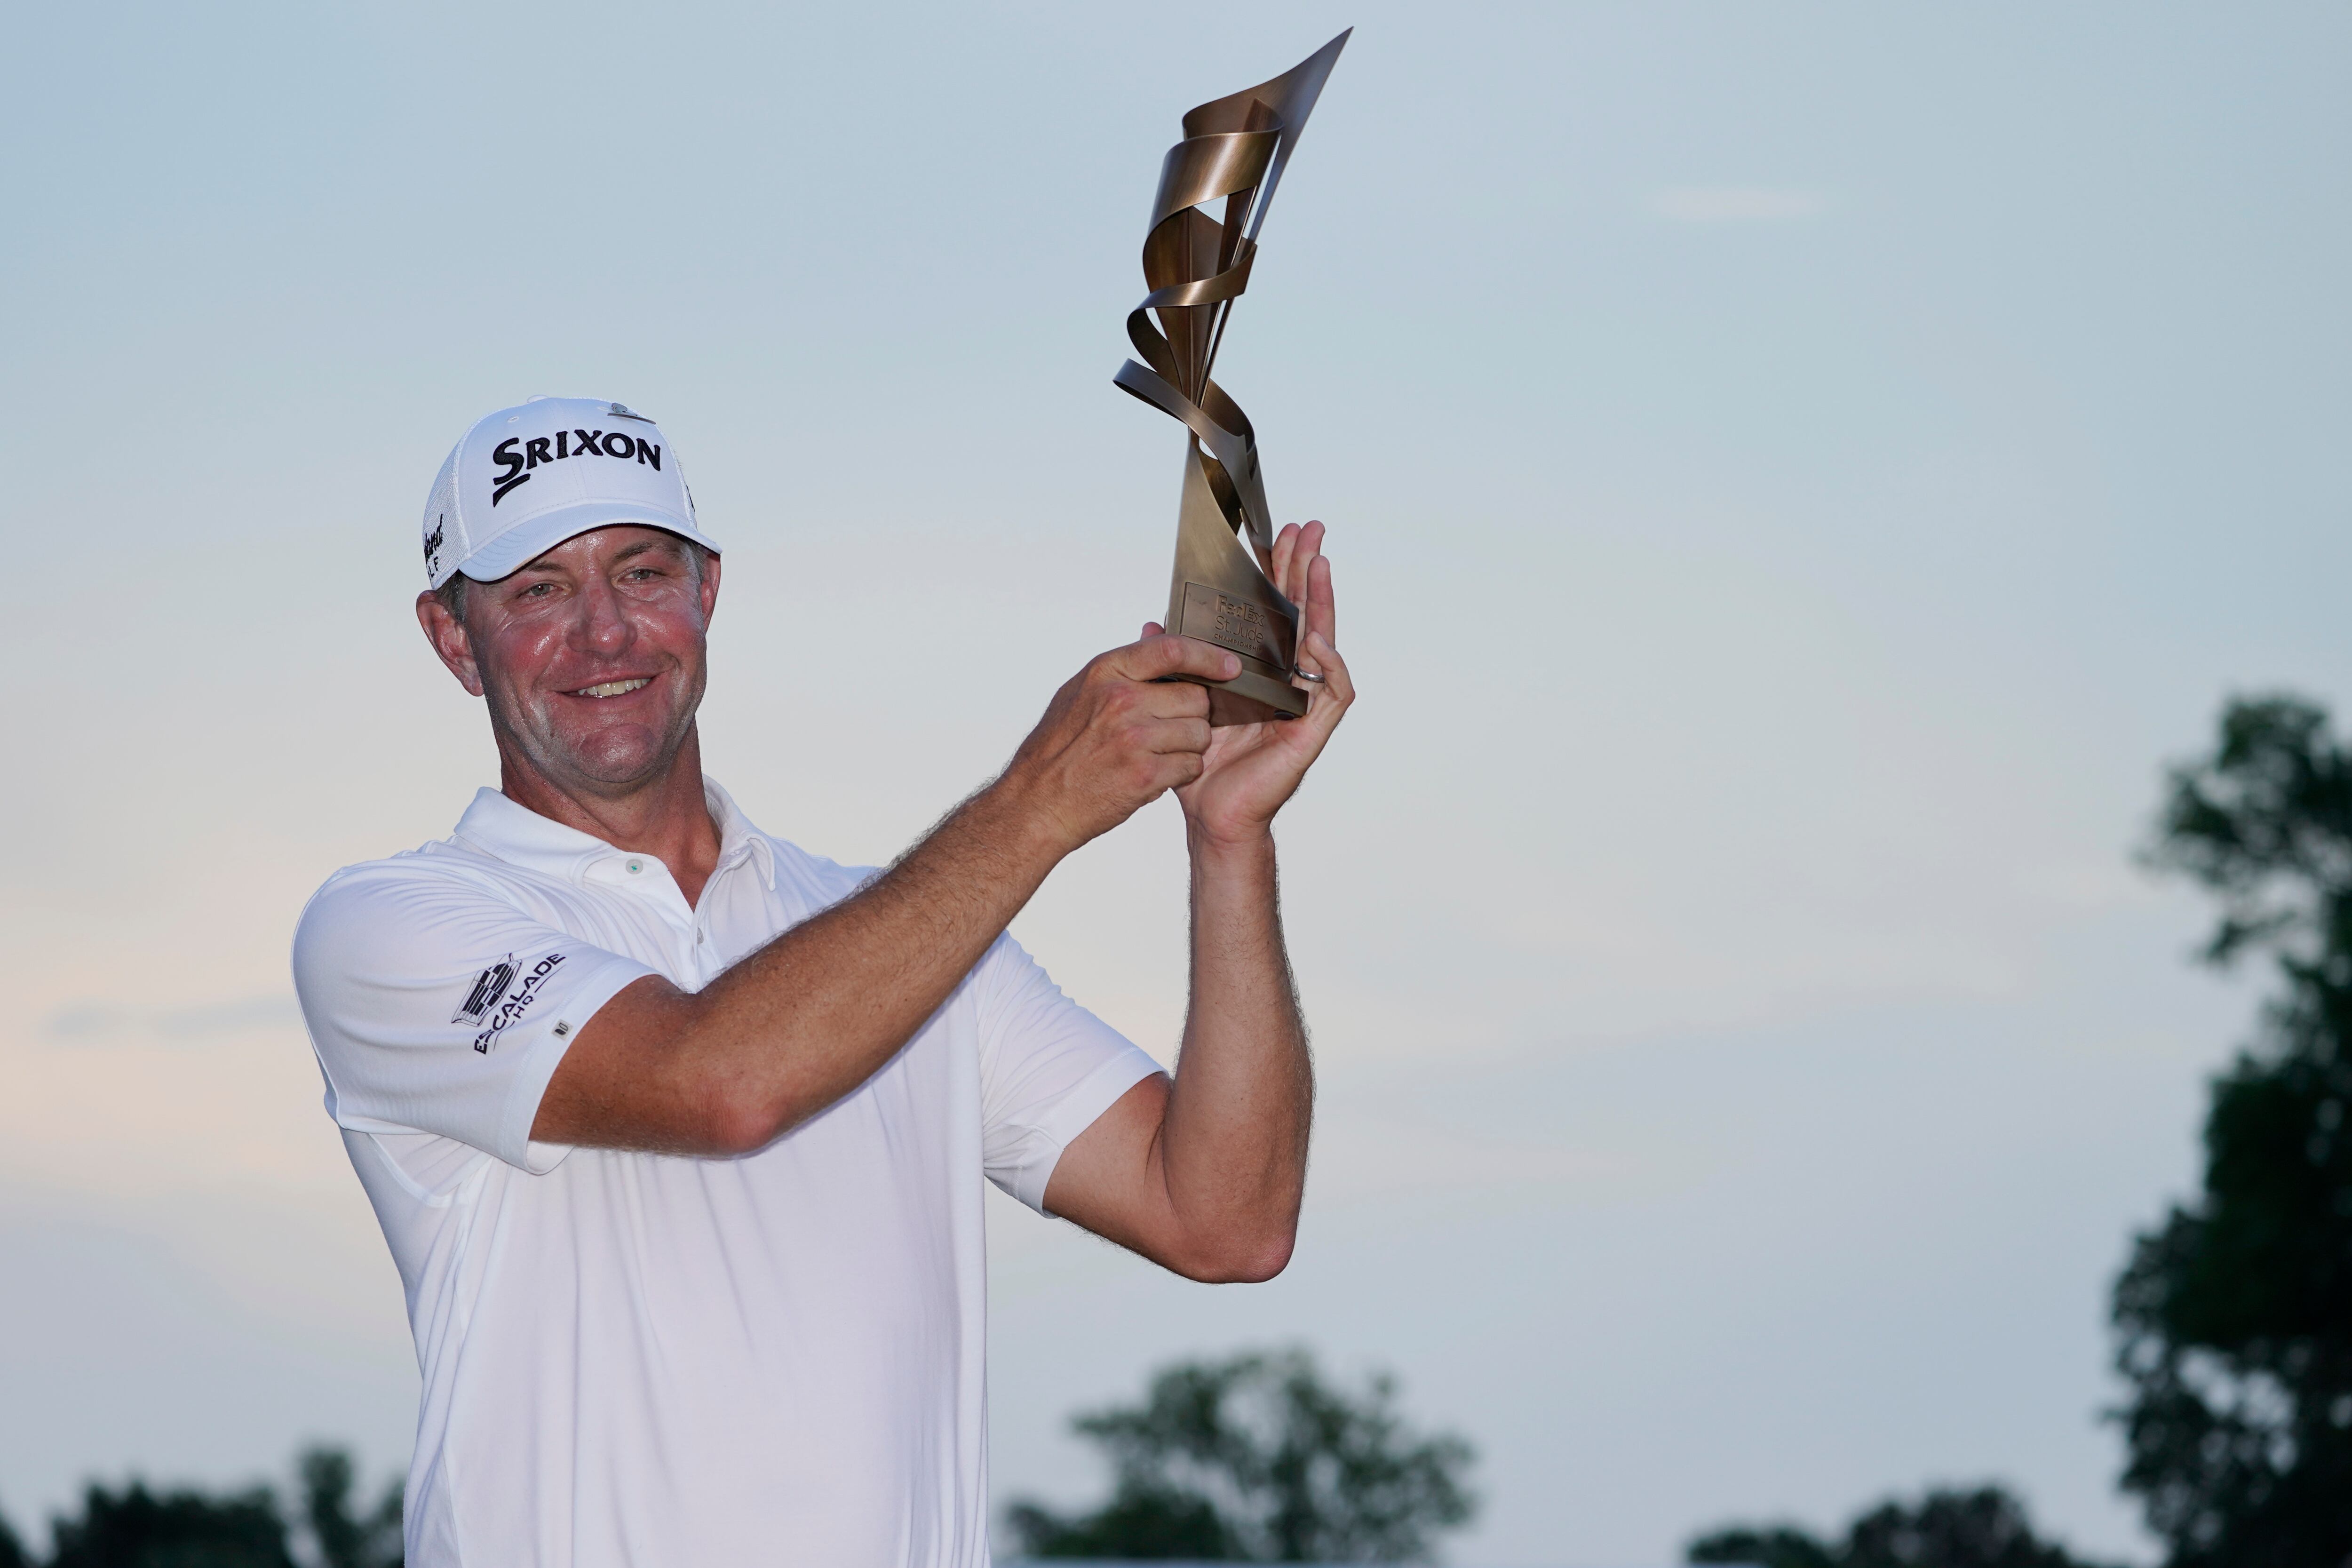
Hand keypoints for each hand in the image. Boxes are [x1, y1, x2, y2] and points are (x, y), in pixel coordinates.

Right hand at [1000, 633, 1241, 852]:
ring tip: (1161, 753)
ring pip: (1198, 733)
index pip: (1171, 649)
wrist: (1037, 803)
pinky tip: (1159, 774)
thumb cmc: (1058, 749)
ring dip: (1190, 746)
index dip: (1208, 655)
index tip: (1230, 664)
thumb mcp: (1080, 693)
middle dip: (1193, 713)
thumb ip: (1121, 667)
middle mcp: (1121, 701)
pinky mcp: (1144, 775)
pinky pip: (1191, 765)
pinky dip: (1182, 772)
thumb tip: (1154, 632)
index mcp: (1106, 673)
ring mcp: (1133, 738)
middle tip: (1172, 728)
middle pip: (1194, 696)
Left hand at [1151, 519, 1354, 847]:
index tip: (1276, 533)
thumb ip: (1174, 664)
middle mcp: (1288, 681)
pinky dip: (1328, 664)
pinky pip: (1332, 691)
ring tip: (1319, 565)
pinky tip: (1319, 640)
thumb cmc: (1200, 767)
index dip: (1278, 574)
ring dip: (1323, 602)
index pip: (1274, 611)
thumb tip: (1152, 622)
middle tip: (1309, 528)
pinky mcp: (1311, 731)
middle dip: (1306, 569)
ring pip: (1324, 642)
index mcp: (1260, 671)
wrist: (1211, 816)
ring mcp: (1304, 705)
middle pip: (1304, 613)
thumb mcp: (1180, 704)